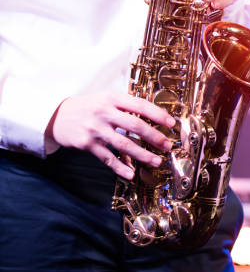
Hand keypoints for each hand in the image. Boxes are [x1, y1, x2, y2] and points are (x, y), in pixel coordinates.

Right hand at [45, 91, 175, 178]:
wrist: (56, 116)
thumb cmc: (89, 107)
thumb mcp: (106, 98)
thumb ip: (127, 105)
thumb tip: (156, 115)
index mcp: (112, 98)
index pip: (140, 105)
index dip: (158, 115)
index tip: (172, 124)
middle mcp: (104, 112)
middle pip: (135, 125)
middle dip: (154, 137)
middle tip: (167, 145)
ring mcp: (94, 129)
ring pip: (123, 144)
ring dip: (142, 154)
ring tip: (157, 161)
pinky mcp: (86, 144)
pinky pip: (107, 158)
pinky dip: (119, 167)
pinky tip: (131, 174)